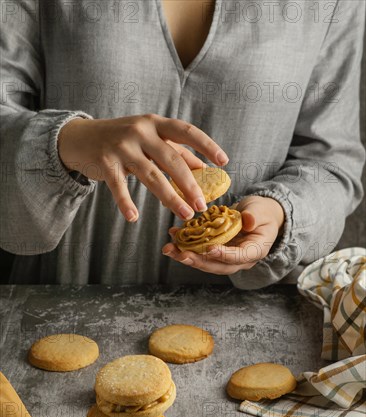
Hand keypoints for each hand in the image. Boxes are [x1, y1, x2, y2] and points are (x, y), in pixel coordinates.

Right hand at [57, 114, 228, 221]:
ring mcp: (122, 145)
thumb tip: (203, 169)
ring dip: (170, 197)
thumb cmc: (122, 140)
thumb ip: (174, 151)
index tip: (224, 161)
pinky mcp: (105, 161)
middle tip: (202, 205)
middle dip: (190, 184)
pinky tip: (133, 218)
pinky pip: (118, 185)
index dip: (207, 145)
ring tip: (184, 214)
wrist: (80, 137)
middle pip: (171, 159)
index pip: (186, 131)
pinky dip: (126, 203)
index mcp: (155, 123)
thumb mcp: (149, 139)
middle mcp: (140, 130)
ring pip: (151, 175)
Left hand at [162, 196, 284, 274]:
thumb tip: (248, 221)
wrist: (258, 215)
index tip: (209, 249)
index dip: (224, 255)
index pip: (239, 257)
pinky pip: (199, 251)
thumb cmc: (262, 212)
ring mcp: (226, 257)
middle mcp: (239, 259)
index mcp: (255, 251)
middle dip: (198, 261)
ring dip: (186, 256)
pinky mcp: (215, 251)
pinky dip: (185, 245)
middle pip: (218, 266)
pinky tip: (173, 236)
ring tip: (169, 249)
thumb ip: (255, 215)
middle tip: (180, 254)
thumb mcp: (261, 210)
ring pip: (205, 262)